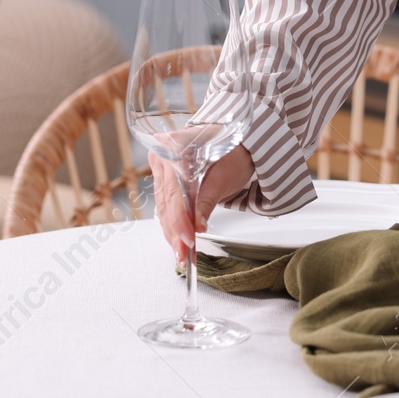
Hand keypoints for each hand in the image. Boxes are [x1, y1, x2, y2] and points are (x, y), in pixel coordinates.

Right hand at [151, 137, 253, 263]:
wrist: (237, 144)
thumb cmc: (233, 153)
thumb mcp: (224, 176)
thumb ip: (208, 200)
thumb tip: (198, 225)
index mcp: (175, 147)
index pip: (175, 191)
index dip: (180, 219)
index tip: (188, 238)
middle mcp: (163, 155)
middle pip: (167, 202)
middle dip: (176, 233)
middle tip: (184, 255)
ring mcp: (161, 168)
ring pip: (164, 208)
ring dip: (173, 234)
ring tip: (183, 255)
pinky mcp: (164, 181)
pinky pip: (166, 207)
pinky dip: (174, 226)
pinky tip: (179, 243)